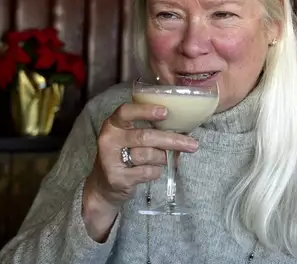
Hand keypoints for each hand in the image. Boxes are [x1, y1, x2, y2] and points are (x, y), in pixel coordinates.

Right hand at [82, 102, 197, 239]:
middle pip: (145, 137)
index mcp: (113, 124)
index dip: (146, 110)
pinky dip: (156, 172)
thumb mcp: (128, 137)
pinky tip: (153, 171)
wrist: (103, 185)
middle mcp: (109, 139)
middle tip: (192, 144)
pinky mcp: (117, 178)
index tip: (165, 112)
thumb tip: (181, 129)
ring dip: (163, 158)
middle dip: (172, 140)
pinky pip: (147, 172)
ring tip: (166, 159)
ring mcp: (110, 159)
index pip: (126, 112)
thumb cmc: (123, 155)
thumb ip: (148, 129)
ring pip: (148, 155)